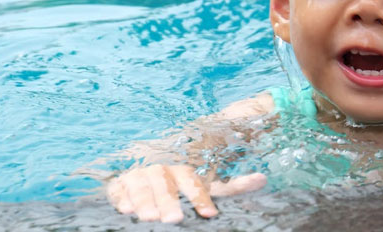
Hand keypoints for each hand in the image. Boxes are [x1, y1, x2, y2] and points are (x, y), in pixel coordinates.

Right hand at [107, 164, 266, 222]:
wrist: (149, 163)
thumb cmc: (184, 181)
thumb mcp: (208, 182)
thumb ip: (232, 185)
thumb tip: (263, 179)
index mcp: (184, 168)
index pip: (194, 180)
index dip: (201, 197)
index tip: (210, 214)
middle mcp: (162, 169)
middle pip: (166, 183)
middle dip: (169, 201)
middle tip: (175, 219)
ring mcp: (140, 174)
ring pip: (143, 185)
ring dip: (145, 201)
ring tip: (149, 218)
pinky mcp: (120, 182)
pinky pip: (119, 188)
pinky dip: (122, 197)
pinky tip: (125, 209)